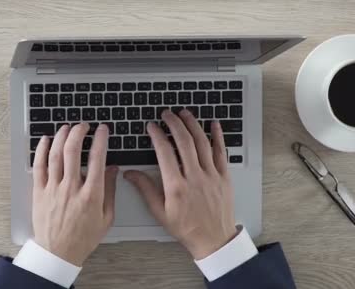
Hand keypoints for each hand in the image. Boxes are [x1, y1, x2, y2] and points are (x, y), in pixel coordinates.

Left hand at [32, 123, 118, 265]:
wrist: (58, 253)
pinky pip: (39, 166)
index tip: (102, 130)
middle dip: (79, 132)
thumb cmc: (83, 238)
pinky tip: (46, 140)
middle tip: (83, 125)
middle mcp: (71, 188)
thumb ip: (110, 190)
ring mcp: (53, 189)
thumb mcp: (106, 217)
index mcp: (91, 195)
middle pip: (74, 151)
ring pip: (56, 155)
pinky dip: (42, 150)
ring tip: (67, 127)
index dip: (100, 140)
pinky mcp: (39, 192)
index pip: (97, 159)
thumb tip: (112, 169)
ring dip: (62, 136)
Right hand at [124, 110, 236, 259]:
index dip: (157, 135)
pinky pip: (221, 152)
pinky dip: (218, 136)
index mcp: (176, 186)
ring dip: (193, 125)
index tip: (152, 127)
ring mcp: (211, 176)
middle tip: (167, 114)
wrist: (213, 240)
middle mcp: (195, 178)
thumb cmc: (186, 228)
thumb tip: (130, 174)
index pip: (165, 152)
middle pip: (184, 142)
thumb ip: (145, 189)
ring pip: (202, 143)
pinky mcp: (224, 177)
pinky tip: (213, 125)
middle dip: (174, 123)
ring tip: (185, 114)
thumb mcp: (160, 212)